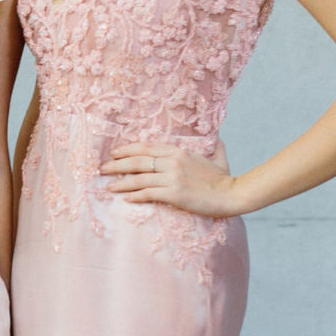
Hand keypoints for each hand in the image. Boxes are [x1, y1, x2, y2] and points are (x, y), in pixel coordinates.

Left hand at [100, 140, 238, 217]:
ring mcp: (173, 177)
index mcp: (179, 151)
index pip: (146, 147)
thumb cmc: (224, 179)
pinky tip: (125, 198)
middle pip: (138, 161)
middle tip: (102, 168)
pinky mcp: (174, 194)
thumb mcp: (218, 158)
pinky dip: (135, 195)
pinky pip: (149, 193)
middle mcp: (173, 162)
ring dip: (121, 182)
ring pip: (139, 178)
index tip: (114, 153)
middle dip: (117, 164)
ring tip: (108, 186)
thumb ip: (215, 147)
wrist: (233, 195)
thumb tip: (217, 137)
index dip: (127, 149)